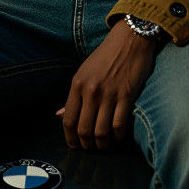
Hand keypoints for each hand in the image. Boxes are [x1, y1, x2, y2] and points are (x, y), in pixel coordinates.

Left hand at [59, 20, 158, 150]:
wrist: (130, 39)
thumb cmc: (106, 56)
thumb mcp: (83, 72)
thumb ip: (73, 96)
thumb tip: (58, 115)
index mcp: (77, 85)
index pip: (68, 120)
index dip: (70, 138)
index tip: (75, 146)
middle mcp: (90, 91)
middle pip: (84, 130)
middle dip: (87, 145)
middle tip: (91, 149)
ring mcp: (109, 94)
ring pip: (101, 132)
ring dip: (103, 145)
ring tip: (105, 147)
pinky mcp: (126, 95)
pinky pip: (119, 125)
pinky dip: (119, 137)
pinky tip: (119, 138)